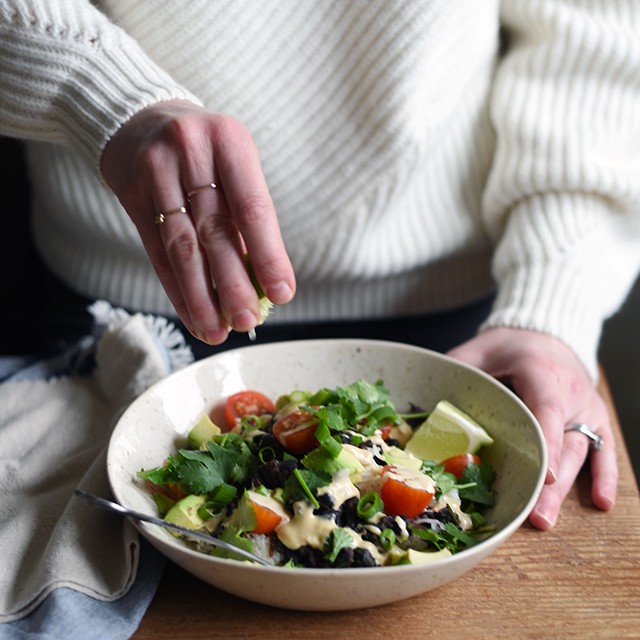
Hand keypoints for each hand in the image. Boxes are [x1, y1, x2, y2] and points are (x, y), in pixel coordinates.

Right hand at [101, 100, 295, 343]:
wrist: (138, 117)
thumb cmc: (204, 150)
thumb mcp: (233, 162)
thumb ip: (246, 215)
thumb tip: (264, 282)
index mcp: (230, 141)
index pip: (252, 208)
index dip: (268, 255)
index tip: (282, 294)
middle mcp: (191, 152)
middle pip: (214, 230)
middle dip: (232, 283)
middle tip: (246, 321)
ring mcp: (155, 171)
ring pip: (181, 246)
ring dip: (201, 296)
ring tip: (217, 330)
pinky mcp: (130, 193)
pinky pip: (156, 252)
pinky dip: (177, 290)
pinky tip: (193, 316)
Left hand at [448, 328, 616, 529]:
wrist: (545, 335)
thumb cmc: (508, 347)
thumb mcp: (479, 349)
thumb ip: (458, 370)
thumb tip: (425, 399)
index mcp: (540, 370)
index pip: (547, 407)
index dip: (547, 441)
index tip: (545, 476)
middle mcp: (570, 390)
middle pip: (564, 440)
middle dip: (551, 483)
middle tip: (536, 516)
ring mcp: (586, 406)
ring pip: (580, 451)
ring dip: (567, 489)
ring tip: (545, 518)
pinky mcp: (595, 418)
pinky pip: (604, 448)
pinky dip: (604, 476)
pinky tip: (601, 503)